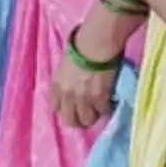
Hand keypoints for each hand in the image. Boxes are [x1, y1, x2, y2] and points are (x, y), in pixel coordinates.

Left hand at [51, 15, 119, 129]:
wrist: (95, 45)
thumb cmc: (80, 48)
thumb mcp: (65, 67)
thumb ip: (65, 82)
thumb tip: (71, 92)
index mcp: (56, 86)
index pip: (55, 109)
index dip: (65, 110)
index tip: (72, 109)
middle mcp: (67, 96)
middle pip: (70, 121)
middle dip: (78, 121)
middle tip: (87, 116)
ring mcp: (83, 99)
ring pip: (87, 121)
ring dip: (94, 116)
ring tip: (99, 109)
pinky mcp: (100, 99)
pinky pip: (103, 113)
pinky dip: (107, 109)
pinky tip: (110, 101)